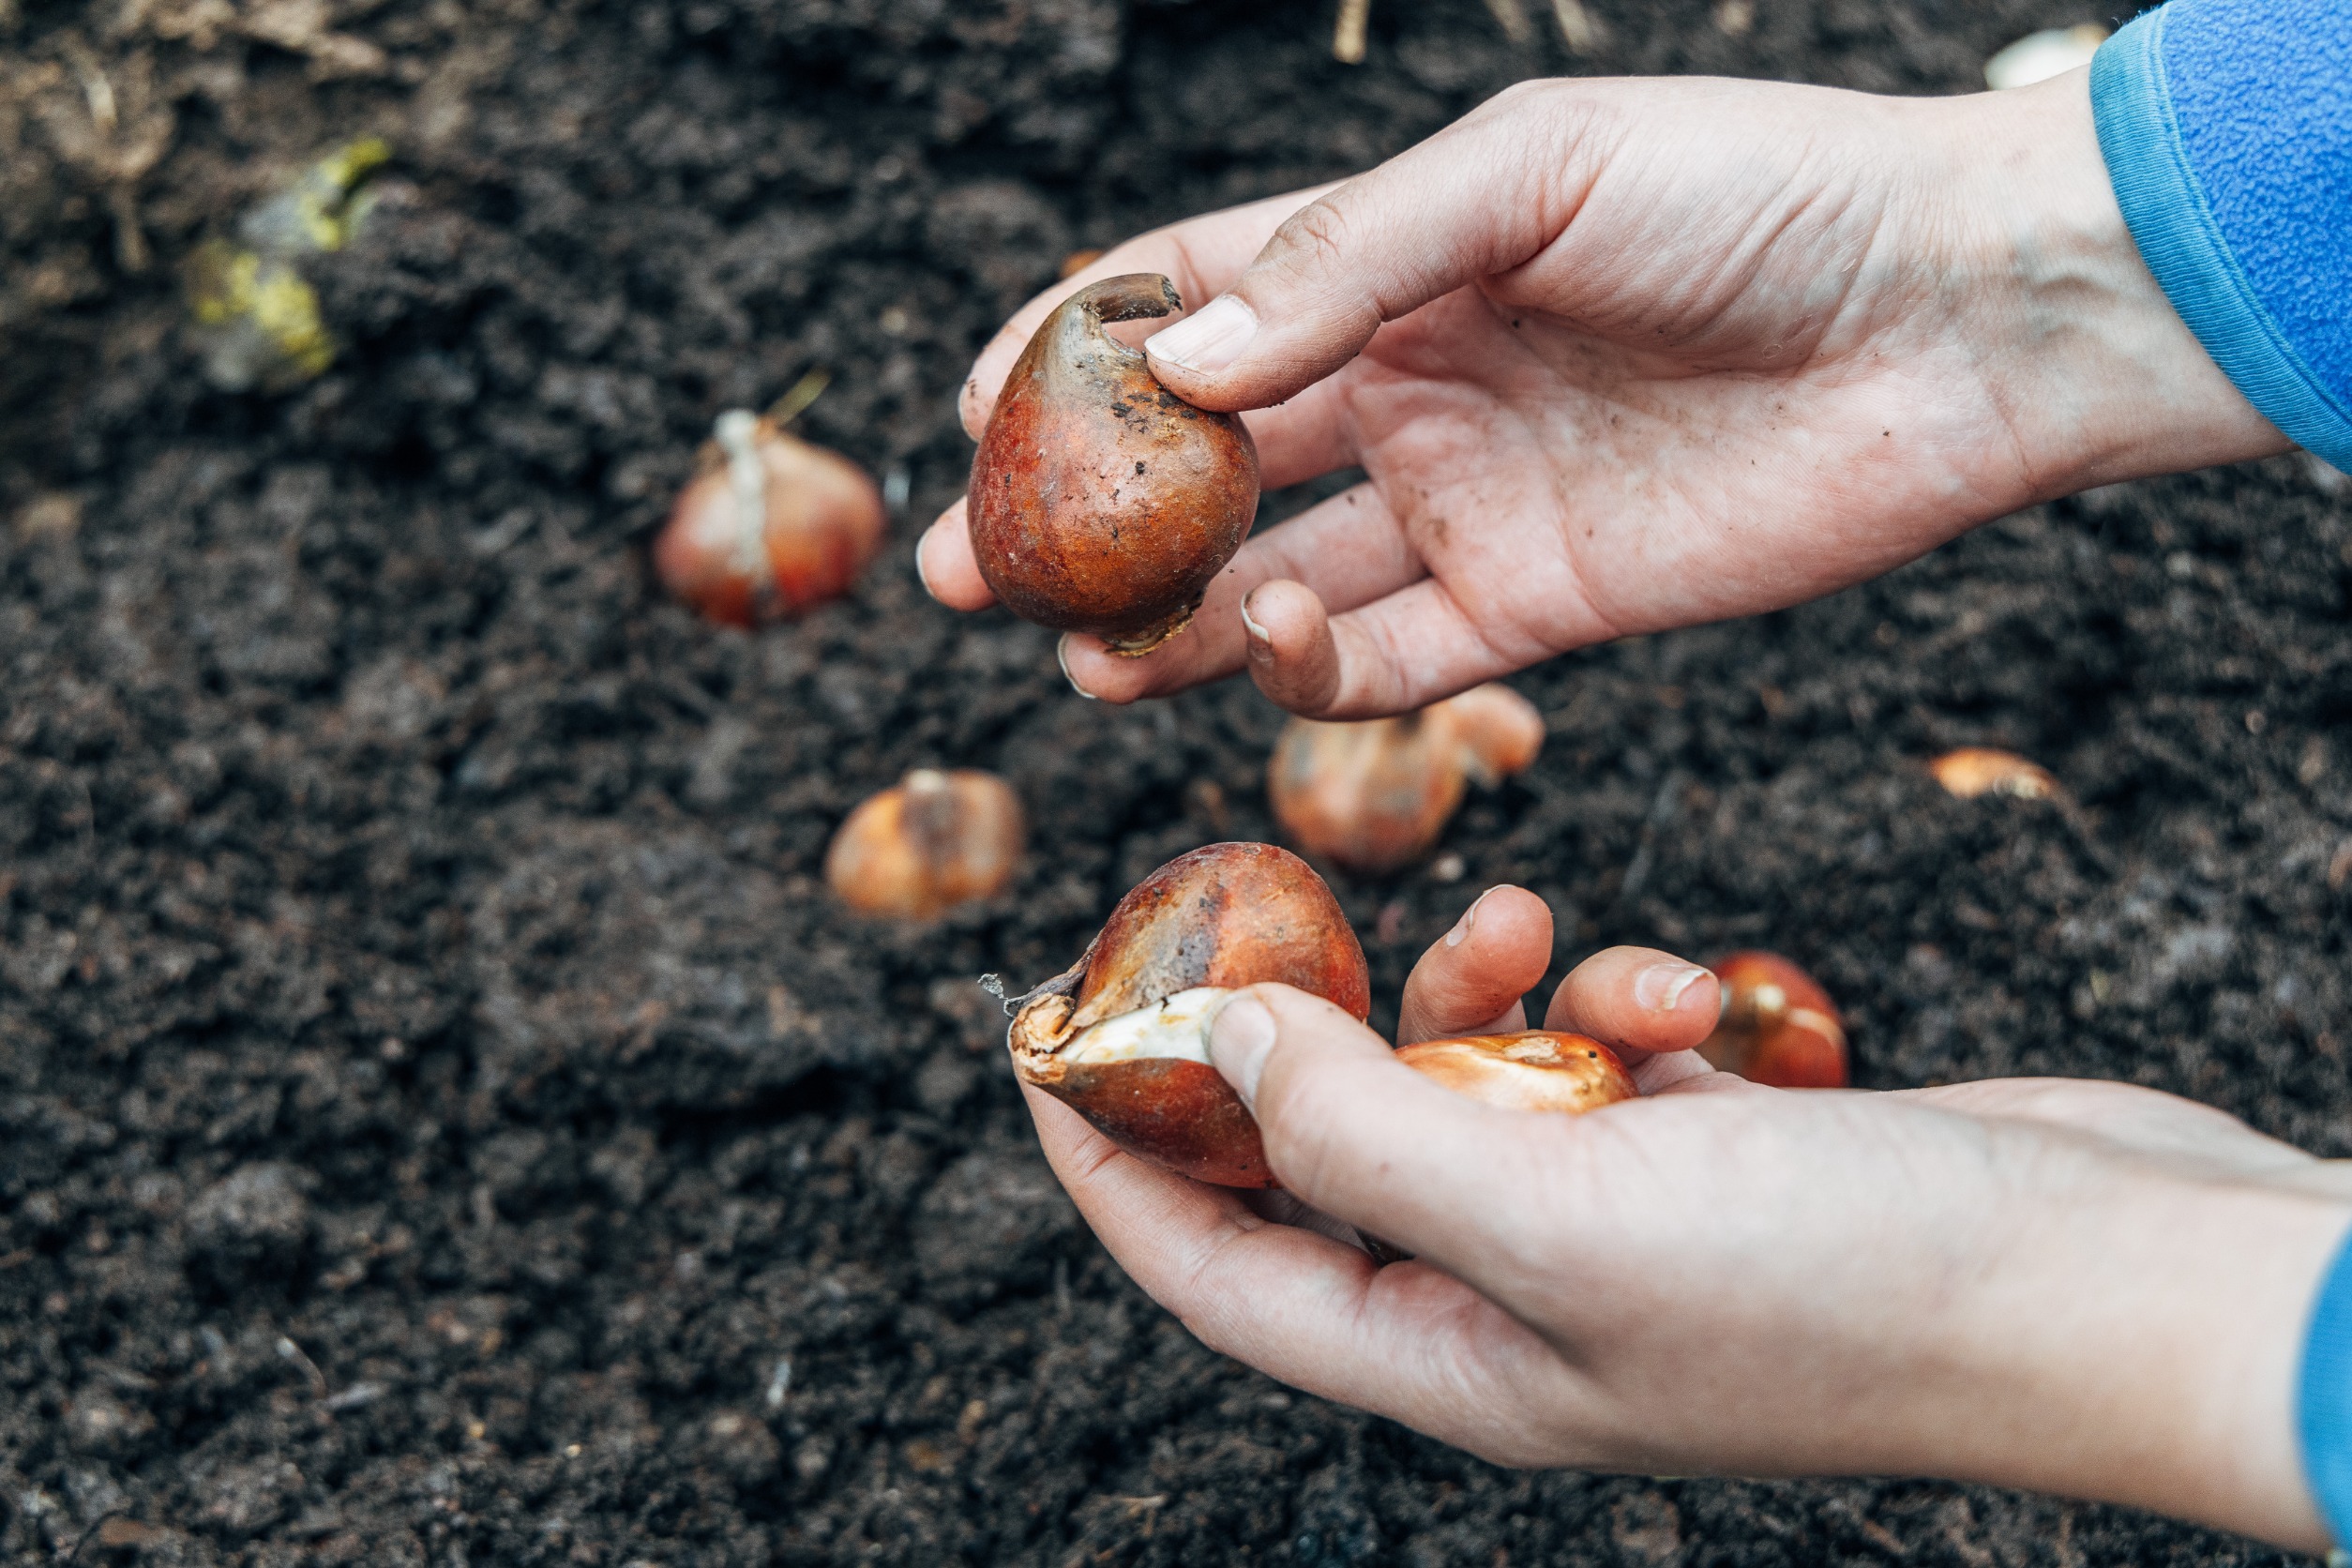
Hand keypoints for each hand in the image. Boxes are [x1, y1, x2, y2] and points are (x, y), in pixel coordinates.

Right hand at [926, 71, 2283, 716]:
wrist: (1956, 318)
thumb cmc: (1757, 195)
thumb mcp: (1533, 173)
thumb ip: (1350, 262)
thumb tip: (1180, 359)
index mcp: (1402, 256)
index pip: (1200, 297)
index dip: (1082, 349)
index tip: (969, 401)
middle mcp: (1417, 383)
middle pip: (1212, 462)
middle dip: (1089, 516)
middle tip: (970, 566)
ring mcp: (1471, 501)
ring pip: (1280, 578)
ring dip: (1172, 619)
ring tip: (1076, 653)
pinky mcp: (1540, 611)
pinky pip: (1393, 662)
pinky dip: (1307, 674)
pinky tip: (1236, 661)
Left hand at [1018, 885, 2350, 1549]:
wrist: (2111, 1272)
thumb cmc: (1850, 1283)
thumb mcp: (1563, 1211)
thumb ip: (1362, 1135)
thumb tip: (1212, 1051)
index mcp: (1454, 1361)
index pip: (1211, 1268)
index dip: (1105, 1160)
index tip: (1029, 1036)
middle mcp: (1517, 1304)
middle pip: (1330, 1161)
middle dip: (1301, 1040)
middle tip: (1268, 918)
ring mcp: (1619, 1226)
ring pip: (1471, 1084)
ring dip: (1479, 990)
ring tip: (1523, 915)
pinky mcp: (1709, 1150)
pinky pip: (1595, 1054)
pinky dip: (1604, 993)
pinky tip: (1658, 979)